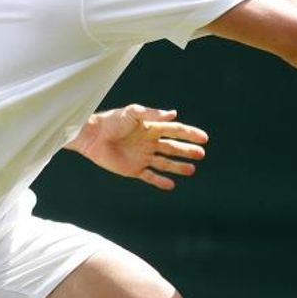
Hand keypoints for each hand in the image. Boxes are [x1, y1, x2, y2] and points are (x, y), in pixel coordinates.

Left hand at [68, 104, 208, 190]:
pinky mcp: (133, 169)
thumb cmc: (111, 121)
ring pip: (165, 163)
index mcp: (151, 128)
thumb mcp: (132, 113)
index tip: (203, 138)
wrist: (92, 137)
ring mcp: (142, 157)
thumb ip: (152, 114)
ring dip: (178, 167)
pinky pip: (150, 177)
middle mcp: (149, 143)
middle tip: (201, 154)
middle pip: (173, 148)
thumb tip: (173, 114)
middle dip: (187, 151)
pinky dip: (160, 181)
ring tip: (191, 170)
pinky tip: (171, 184)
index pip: (175, 131)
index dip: (189, 134)